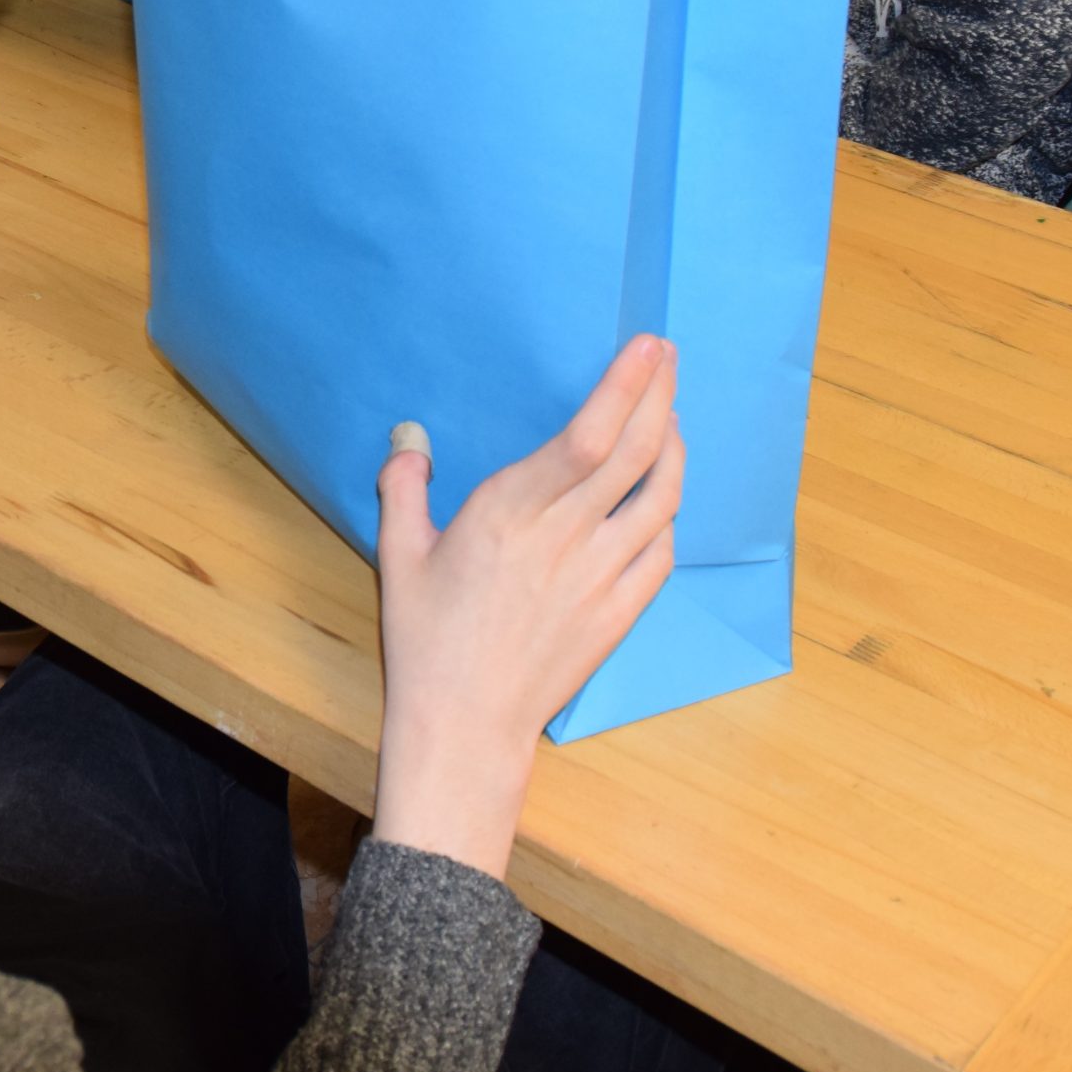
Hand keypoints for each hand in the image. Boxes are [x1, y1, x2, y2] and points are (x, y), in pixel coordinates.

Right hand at [370, 336, 681, 880]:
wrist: (465, 725)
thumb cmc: (425, 640)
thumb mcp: (398, 556)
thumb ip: (403, 486)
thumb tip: (408, 437)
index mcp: (510, 512)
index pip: (588, 435)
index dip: (626, 386)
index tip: (647, 346)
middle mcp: (566, 538)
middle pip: (636, 452)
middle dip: (661, 395)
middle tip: (668, 358)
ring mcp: (602, 577)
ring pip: (660, 497)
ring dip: (674, 447)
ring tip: (671, 415)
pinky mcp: (619, 613)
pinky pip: (661, 549)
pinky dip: (667, 511)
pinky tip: (659, 494)